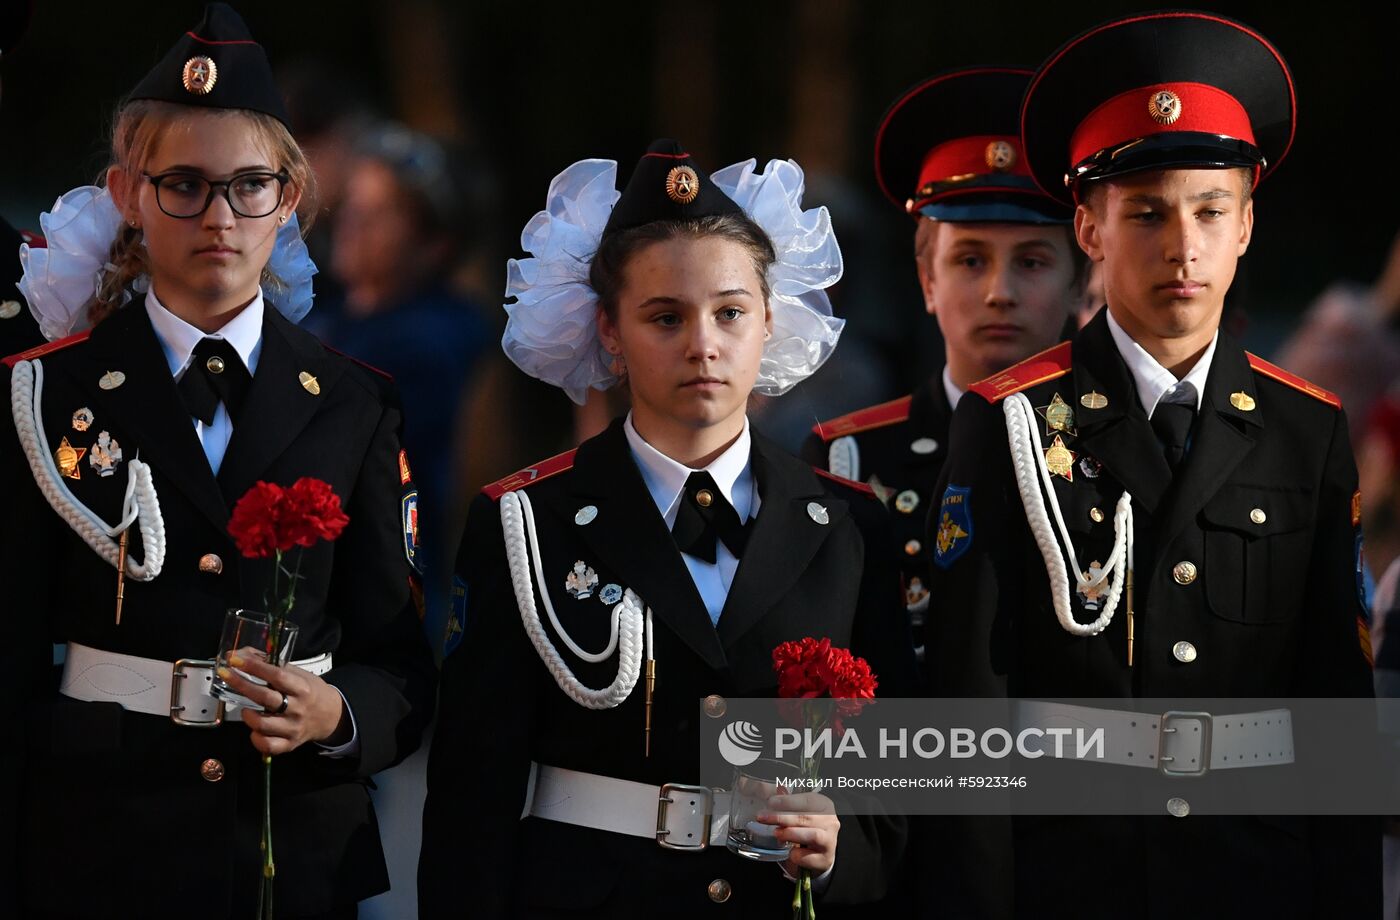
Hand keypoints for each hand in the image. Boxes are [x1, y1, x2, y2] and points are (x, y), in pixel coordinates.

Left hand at [218, 648, 349, 755]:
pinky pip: (268, 745)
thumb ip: (272, 665)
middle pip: (265, 698)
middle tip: (226, 675)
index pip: (277, 676)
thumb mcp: (298, 674)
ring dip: (248, 715)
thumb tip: (241, 655)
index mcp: (302, 688)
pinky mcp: (289, 744)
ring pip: (263, 725)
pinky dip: (256, 739)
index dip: (254, 667)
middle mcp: (298, 709)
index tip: (235, 659)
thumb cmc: (309, 691)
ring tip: (245, 709)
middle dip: (241, 684)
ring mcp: (293, 728)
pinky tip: (254, 730)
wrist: (331, 715)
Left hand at [758, 791, 839, 875]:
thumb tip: (779, 789)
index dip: (787, 801)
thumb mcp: (800, 811)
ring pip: (813, 836)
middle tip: (763, 818)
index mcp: (824, 805)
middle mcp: (830, 822)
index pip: (807, 800)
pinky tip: (789, 851)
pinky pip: (810, 857)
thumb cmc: (807, 827)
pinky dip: (797, 855)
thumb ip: (790, 801)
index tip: (770, 802)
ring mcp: (830, 841)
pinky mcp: (825, 859)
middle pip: (806, 817)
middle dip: (782, 817)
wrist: (819, 852)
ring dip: (792, 834)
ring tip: (776, 833)